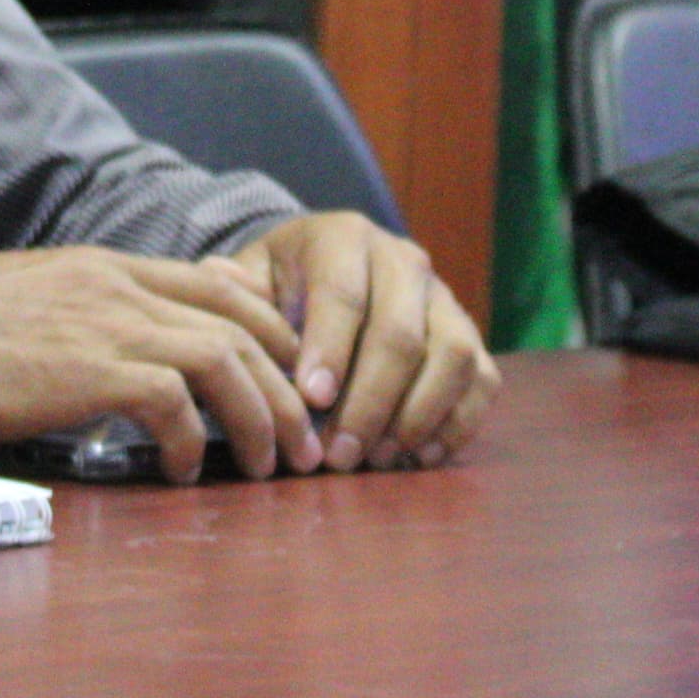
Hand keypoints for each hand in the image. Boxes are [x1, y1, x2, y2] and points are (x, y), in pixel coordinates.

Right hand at [0, 248, 318, 481]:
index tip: (291, 383)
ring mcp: (107, 322)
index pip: (225, 288)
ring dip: (263, 417)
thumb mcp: (37, 298)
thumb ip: (91, 314)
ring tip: (272, 466)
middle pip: (243, 326)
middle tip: (306, 442)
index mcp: (112, 266)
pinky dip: (197, 439)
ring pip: (226, 360)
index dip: (274, 336)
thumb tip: (123, 357)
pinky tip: (188, 470)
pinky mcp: (87, 370)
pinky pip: (176, 402)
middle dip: (290, 388)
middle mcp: (122, 285)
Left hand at [221, 212, 497, 469]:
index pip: (344, 293)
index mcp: (344, 238)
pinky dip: (458, 422)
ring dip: (418, 415)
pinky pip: (483, 379)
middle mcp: (404, 261)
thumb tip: (215, 280)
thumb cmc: (279, 284)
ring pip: (454, 355)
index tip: (311, 400)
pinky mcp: (469, 335)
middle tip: (339, 455)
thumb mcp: (249, 276)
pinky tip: (418, 456)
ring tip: (377, 459)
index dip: (331, 349)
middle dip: (370, 401)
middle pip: (402, 333)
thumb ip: (235, 288)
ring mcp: (444, 299)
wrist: (325, 273)